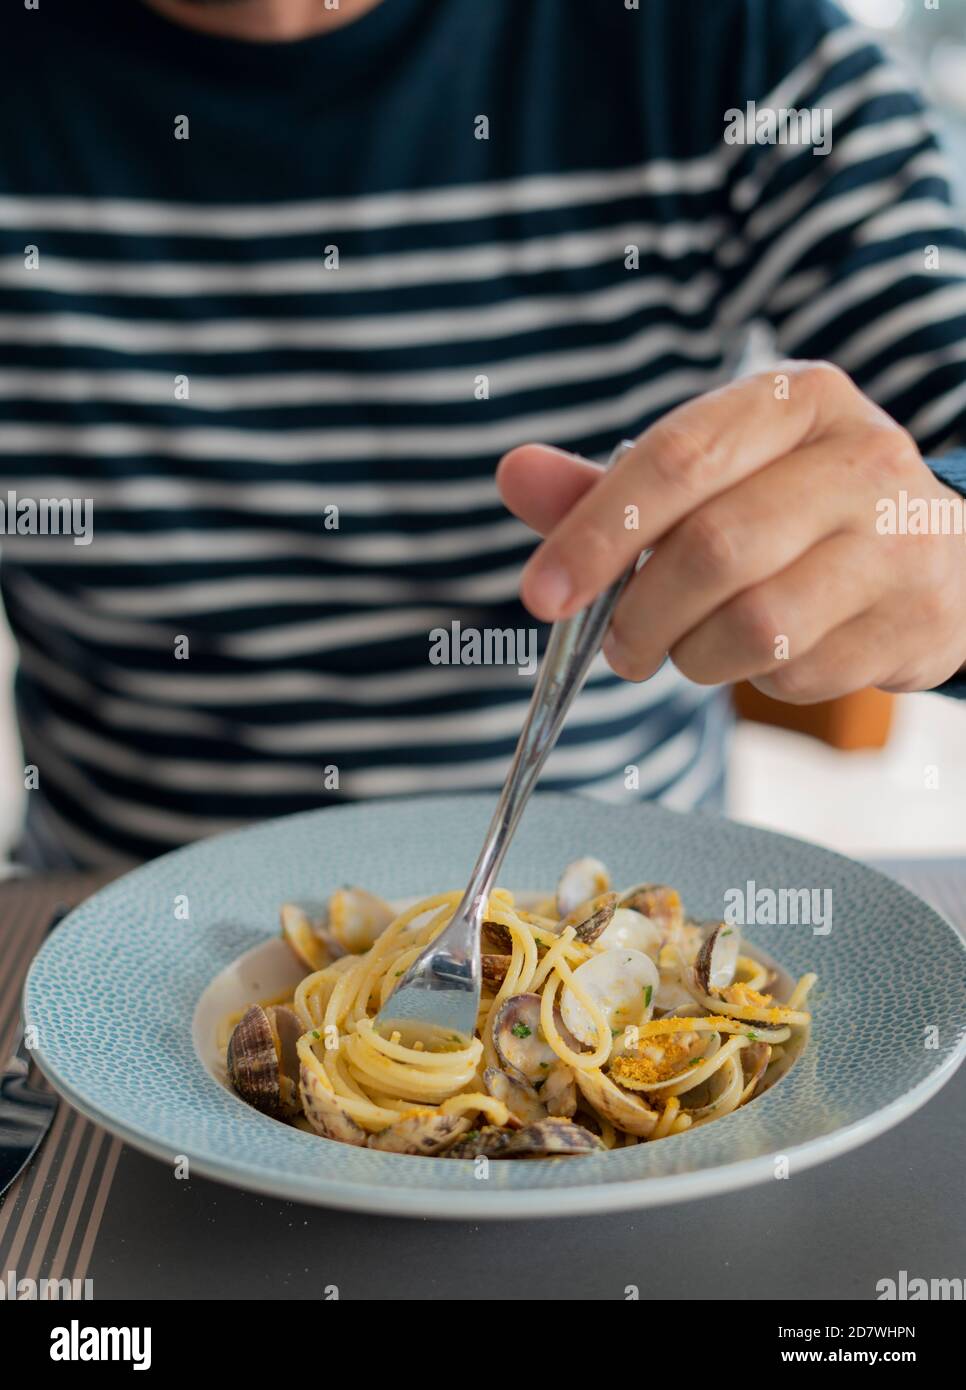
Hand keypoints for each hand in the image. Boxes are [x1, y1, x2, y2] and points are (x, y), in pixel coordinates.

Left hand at [497, 362, 965, 702]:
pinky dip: (757, 679)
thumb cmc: (798, 509)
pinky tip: (769, 652)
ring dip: (694, 657)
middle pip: (713, 549)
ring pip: (756, 624)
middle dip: (640, 615)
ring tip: (688, 649)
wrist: (942, 552)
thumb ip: (614, 487)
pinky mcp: (917, 620)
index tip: (542, 594)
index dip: (596, 534)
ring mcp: (902, 540)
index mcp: (796, 400)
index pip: (677, 459)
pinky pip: (799, 672)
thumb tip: (514, 475)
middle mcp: (860, 458)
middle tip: (619, 646)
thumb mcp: (716, 475)